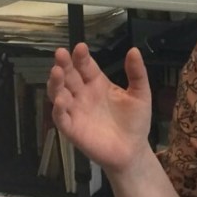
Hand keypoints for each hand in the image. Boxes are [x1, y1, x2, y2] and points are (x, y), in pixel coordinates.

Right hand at [47, 43, 152, 173]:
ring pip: (60, 94)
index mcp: (98, 84)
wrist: (133, 149)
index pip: (86, 67)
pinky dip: (59, 108)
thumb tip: (134, 50)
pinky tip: (61, 99)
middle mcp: (83, 95)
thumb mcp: (140, 93)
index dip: (82, 57)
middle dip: (64, 65)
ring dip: (56, 83)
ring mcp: (76, 111)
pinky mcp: (72, 129)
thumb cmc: (136, 121)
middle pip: (70, 77)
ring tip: (56, 71)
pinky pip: (61, 117)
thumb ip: (137, 73)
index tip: (80, 47)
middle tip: (60, 53)